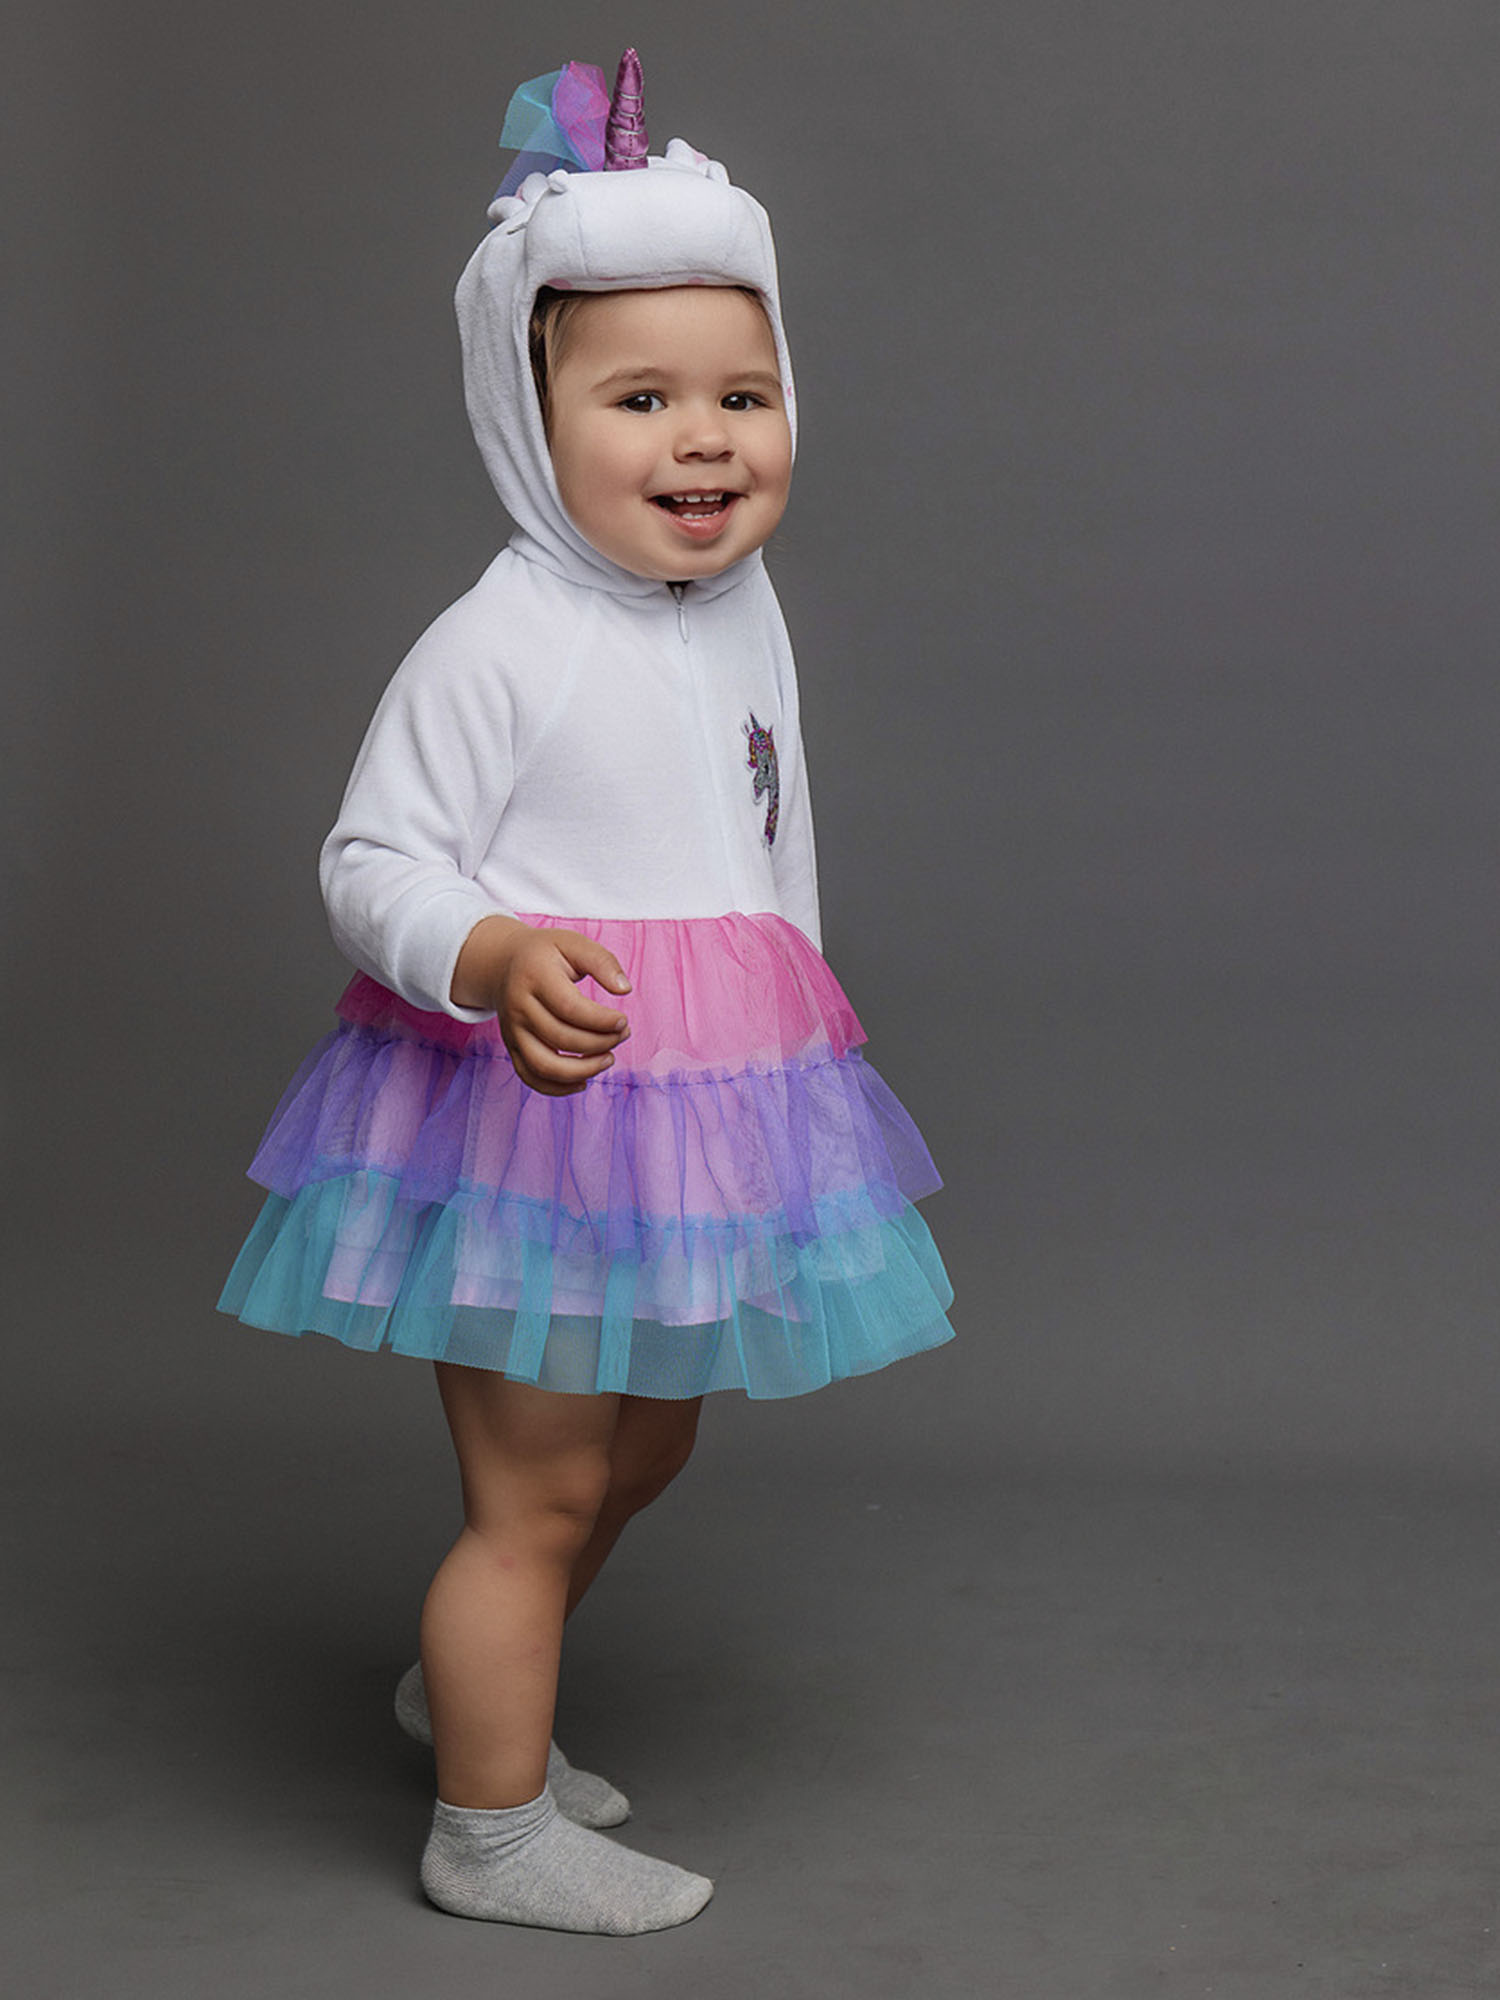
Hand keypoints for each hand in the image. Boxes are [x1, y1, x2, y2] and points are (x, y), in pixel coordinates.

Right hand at [451, 917, 631, 1095]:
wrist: (503, 963)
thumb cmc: (547, 953)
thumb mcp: (573, 943)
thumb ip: (602, 962)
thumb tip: (625, 990)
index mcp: (535, 976)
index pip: (569, 1008)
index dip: (601, 1020)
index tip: (623, 1021)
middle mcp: (518, 1006)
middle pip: (561, 1038)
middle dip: (600, 1043)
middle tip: (623, 1034)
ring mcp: (512, 1030)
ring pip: (544, 1065)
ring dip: (582, 1071)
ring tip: (608, 1059)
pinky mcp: (512, 1047)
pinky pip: (531, 1077)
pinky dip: (558, 1088)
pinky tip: (584, 1081)